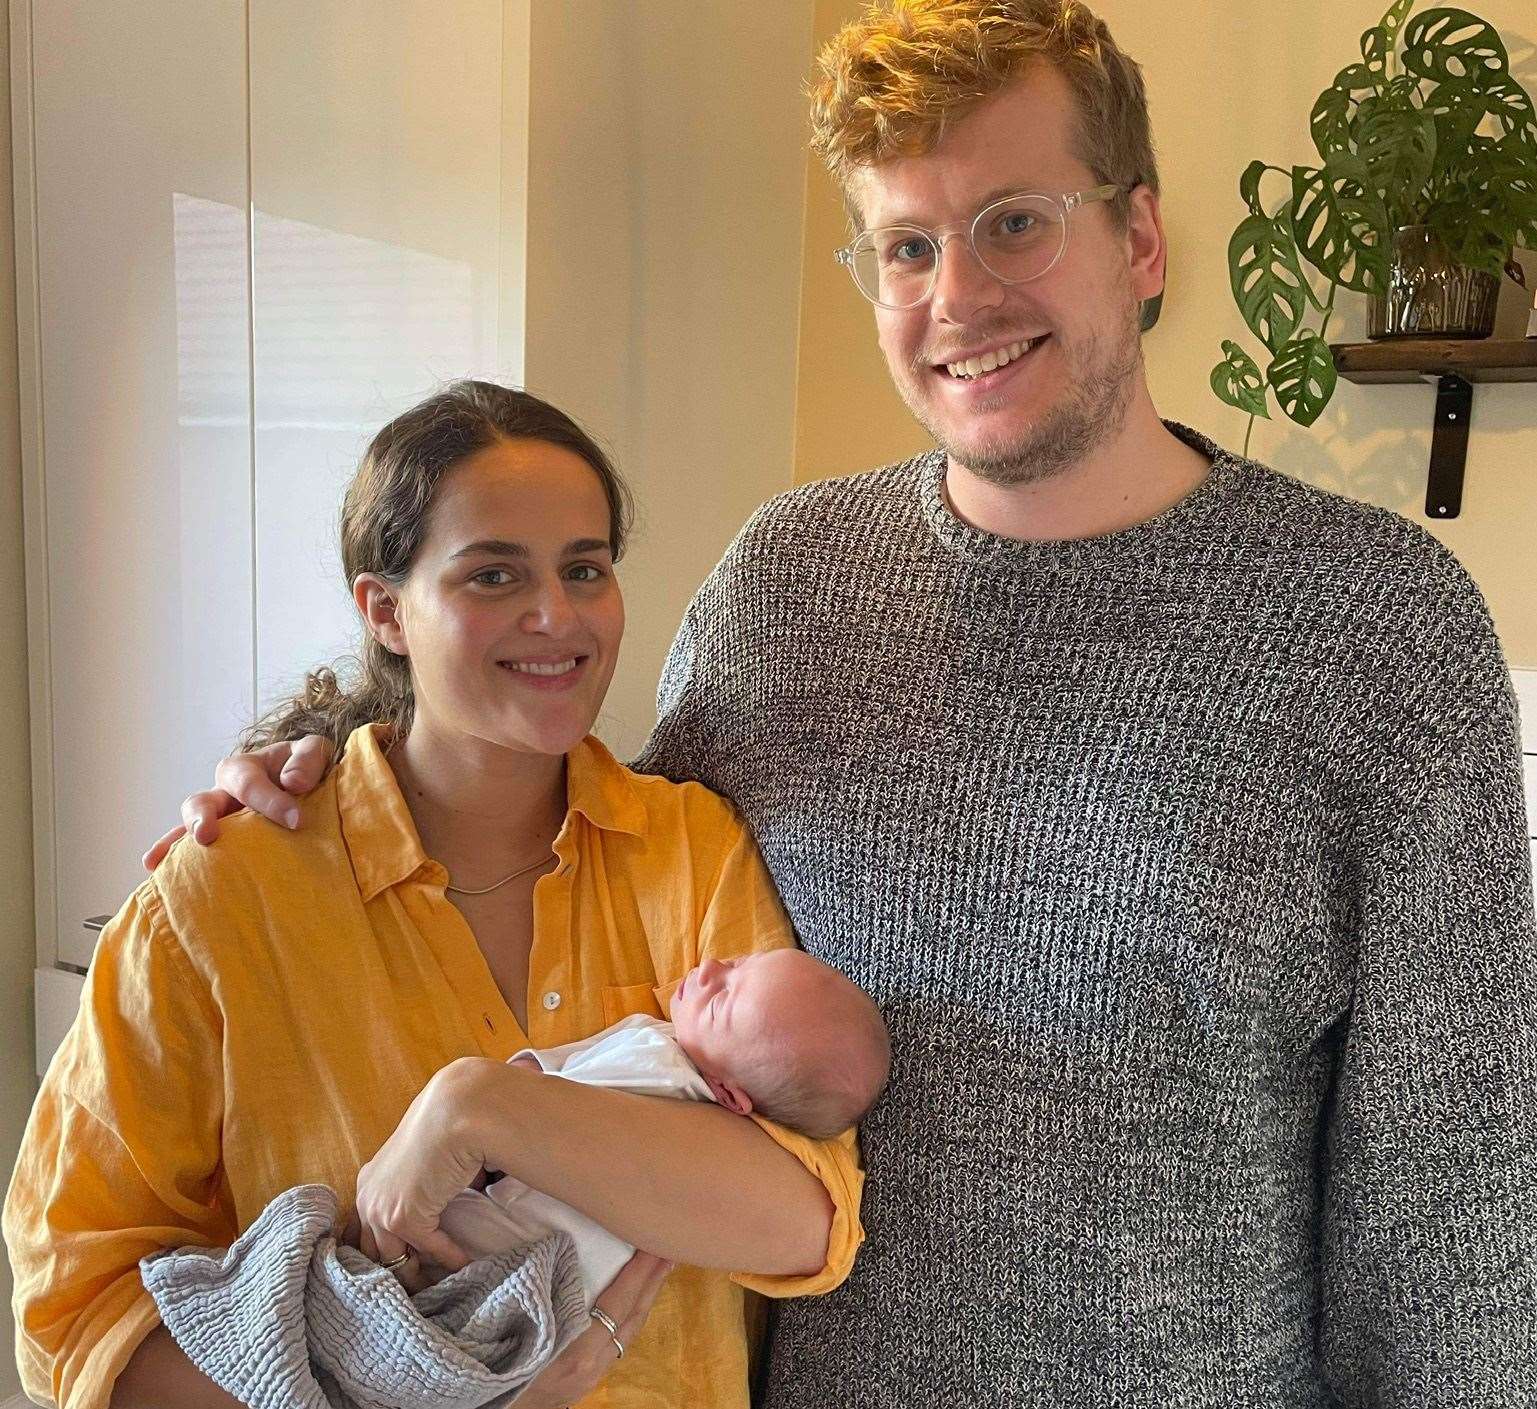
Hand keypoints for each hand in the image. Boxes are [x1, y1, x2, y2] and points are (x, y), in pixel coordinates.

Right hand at [142, 735, 334, 868]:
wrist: (309, 784)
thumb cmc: (306, 767)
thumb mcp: (314, 752)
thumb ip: (307, 759)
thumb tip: (293, 782)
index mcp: (244, 768)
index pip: (248, 783)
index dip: (269, 801)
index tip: (295, 820)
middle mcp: (223, 794)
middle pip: (201, 802)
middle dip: (202, 818)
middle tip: (208, 836)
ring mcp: (218, 820)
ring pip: (189, 828)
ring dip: (175, 844)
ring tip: (162, 862)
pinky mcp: (221, 842)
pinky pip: (191, 851)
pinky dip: (173, 860)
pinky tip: (156, 875)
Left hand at [352, 1058, 491, 1287]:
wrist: (455, 1112)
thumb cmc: (443, 1128)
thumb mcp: (420, 1160)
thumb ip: (418, 1185)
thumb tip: (438, 1205)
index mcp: (368, 1182)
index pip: (363, 1232)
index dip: (382, 1252)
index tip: (405, 1266)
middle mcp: (366, 1199)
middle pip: (372, 1253)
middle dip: (394, 1271)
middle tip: (420, 1287)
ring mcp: (381, 1210)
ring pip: (394, 1261)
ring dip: (418, 1274)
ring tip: (440, 1285)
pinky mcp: (404, 1218)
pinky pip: (430, 1248)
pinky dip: (449, 1258)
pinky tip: (465, 1263)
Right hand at [509, 1251, 672, 1408]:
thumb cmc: (495, 1367)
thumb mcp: (514, 1328)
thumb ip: (539, 1294)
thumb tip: (548, 1252)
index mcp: (577, 1351)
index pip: (619, 1302)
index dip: (638, 1272)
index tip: (652, 1242)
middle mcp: (592, 1366)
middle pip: (632, 1318)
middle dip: (652, 1282)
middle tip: (669, 1248)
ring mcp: (592, 1378)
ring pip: (628, 1334)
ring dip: (644, 1299)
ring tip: (659, 1270)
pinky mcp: (587, 1383)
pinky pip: (617, 1344)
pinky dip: (629, 1318)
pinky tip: (633, 1304)